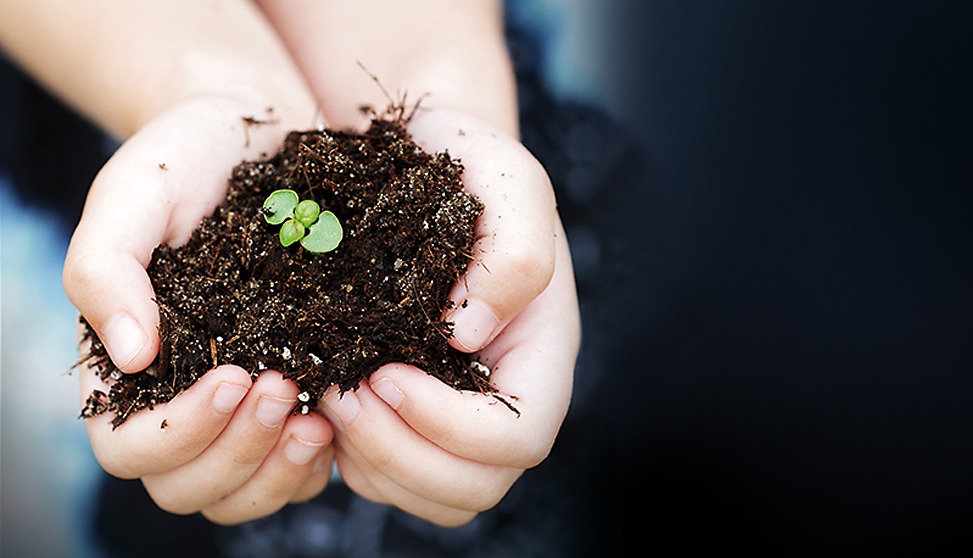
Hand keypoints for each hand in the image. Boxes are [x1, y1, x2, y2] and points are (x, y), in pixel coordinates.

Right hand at [68, 95, 334, 522]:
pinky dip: (323, 460)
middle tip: (284, 388)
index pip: (130, 449)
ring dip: (281, 470)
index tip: (231, 375)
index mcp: (131, 366)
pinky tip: (347, 411)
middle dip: (238, 453)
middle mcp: (183, 397)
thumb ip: (107, 268)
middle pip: (190, 487)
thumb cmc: (186, 155)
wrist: (263, 127)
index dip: (178, 434)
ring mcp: (245, 404)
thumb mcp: (134, 191)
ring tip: (319, 415)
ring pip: (246, 491)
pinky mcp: (303, 390)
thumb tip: (130, 358)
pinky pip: (303, 467)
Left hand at [320, 110, 578, 524]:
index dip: (453, 427)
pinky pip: (387, 478)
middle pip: (475, 486)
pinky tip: (325, 395)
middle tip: (343, 393)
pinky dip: (350, 458)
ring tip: (330, 393)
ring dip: (371, 462)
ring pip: (430, 495)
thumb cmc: (468, 161)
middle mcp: (503, 396)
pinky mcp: (409, 417)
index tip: (386, 371)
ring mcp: (457, 413)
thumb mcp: (508, 177)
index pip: (519, 437)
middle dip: (401, 453)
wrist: (421, 155)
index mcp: (539, 351)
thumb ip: (514, 250)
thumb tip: (472, 334)